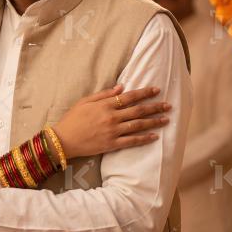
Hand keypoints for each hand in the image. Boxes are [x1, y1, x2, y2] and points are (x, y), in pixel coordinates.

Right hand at [52, 84, 169, 158]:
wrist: (63, 140)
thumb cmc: (72, 119)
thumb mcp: (85, 101)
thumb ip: (104, 94)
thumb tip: (121, 87)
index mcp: (105, 105)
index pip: (130, 97)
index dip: (145, 93)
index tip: (157, 90)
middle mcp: (112, 117)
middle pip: (138, 110)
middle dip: (155, 107)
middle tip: (168, 105)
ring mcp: (113, 131)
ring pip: (138, 125)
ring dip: (154, 122)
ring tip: (166, 119)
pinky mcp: (112, 144)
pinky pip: (132, 141)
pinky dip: (144, 138)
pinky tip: (154, 136)